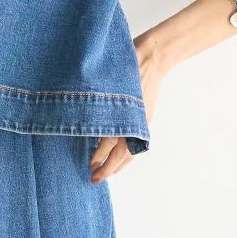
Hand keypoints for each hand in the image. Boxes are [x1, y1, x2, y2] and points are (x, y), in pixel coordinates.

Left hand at [89, 36, 164, 183]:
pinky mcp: (144, 121)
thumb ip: (99, 110)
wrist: (149, 59)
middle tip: (93, 178)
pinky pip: (135, 145)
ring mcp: (140, 124)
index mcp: (123, 117)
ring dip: (117, 165)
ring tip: (105, 173)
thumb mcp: (106, 88)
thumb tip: (87, 129)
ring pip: (129, 153)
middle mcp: (133, 124)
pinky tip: (119, 159)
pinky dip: (126, 155)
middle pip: (119, 155)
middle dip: (106, 168)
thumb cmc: (125, 69)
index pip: (108, 144)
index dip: (98, 157)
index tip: (89, 165)